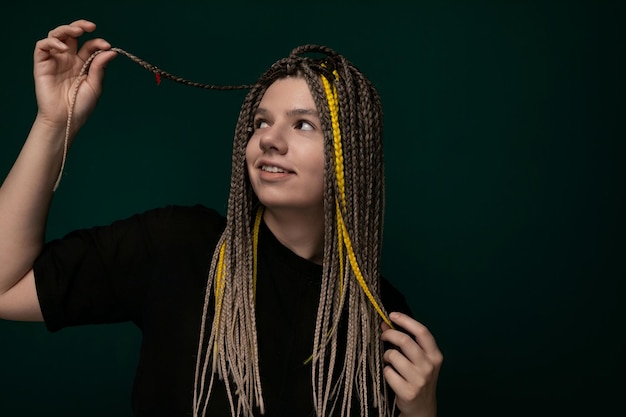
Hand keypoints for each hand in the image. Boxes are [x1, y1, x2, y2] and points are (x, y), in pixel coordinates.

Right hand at [33, 19, 115, 134]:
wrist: (66, 119)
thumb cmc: (80, 106)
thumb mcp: (95, 85)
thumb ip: (100, 67)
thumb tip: (111, 51)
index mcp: (82, 64)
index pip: (89, 46)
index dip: (97, 42)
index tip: (107, 46)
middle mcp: (68, 59)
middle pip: (71, 35)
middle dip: (80, 26)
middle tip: (91, 27)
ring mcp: (55, 61)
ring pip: (56, 36)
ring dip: (66, 30)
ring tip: (77, 32)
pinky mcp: (42, 64)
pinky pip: (42, 46)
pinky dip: (52, 42)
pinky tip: (63, 49)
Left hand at [381, 312, 442, 416]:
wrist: (422, 407)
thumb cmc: (418, 378)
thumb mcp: (419, 359)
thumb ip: (406, 341)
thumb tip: (385, 324)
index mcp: (435, 355)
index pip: (422, 331)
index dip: (405, 320)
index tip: (392, 315)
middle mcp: (429, 366)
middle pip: (405, 341)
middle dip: (390, 334)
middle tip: (383, 335)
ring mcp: (419, 380)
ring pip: (393, 355)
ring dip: (386, 355)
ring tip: (389, 360)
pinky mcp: (408, 391)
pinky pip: (388, 372)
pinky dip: (386, 371)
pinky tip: (391, 374)